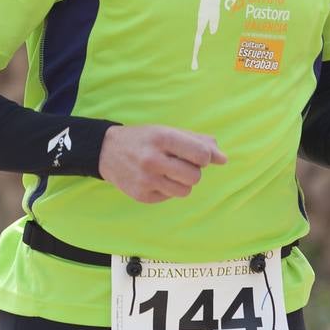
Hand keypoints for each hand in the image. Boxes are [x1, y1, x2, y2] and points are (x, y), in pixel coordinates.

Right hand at [99, 125, 227, 203]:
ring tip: (168, 172)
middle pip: (195, 176)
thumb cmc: (144, 139)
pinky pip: (170, 197)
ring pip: (185, 191)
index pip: (201, 155)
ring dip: (182, 182)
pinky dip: (167, 189)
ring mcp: (146, 180)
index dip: (204, 157)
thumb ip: (197, 142)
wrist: (106, 151)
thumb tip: (224, 159)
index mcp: (162, 138)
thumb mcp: (168, 132)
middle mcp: (152, 159)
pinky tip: (155, 179)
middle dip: (193, 171)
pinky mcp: (141, 196)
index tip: (195, 155)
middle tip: (179, 164)